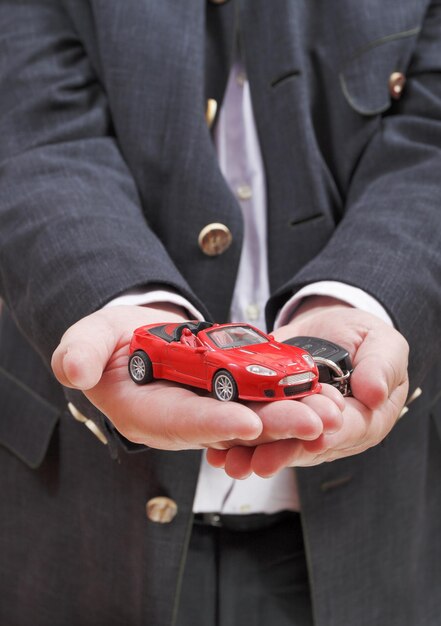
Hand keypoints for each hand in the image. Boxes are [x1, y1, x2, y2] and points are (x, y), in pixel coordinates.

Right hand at [51, 304, 342, 451]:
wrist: (134, 337)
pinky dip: (289, 399)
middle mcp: (181, 421)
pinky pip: (260, 401)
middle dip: (272, 426)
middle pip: (228, 426)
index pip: (180, 422)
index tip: (249, 422)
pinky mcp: (226, 398)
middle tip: (314, 422)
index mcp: (145, 413)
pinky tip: (321, 395)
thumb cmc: (108, 341)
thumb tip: (72, 369)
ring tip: (330, 412)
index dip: (213, 424)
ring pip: (253, 417)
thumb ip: (81, 352)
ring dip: (291, 416)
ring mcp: (207, 411)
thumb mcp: (89, 339)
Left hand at [207, 297, 408, 476]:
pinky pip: (255, 428)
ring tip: (228, 460)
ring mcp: (298, 426)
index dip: (325, 435)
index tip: (312, 441)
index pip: (343, 431)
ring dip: (251, 452)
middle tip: (257, 462)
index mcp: (362, 419)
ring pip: (275, 442)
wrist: (332, 328)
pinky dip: (234, 436)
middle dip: (280, 453)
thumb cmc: (364, 339)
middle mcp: (328, 431)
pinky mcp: (274, 414)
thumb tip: (375, 392)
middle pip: (303, 445)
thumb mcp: (383, 346)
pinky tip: (214, 447)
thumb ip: (381, 367)